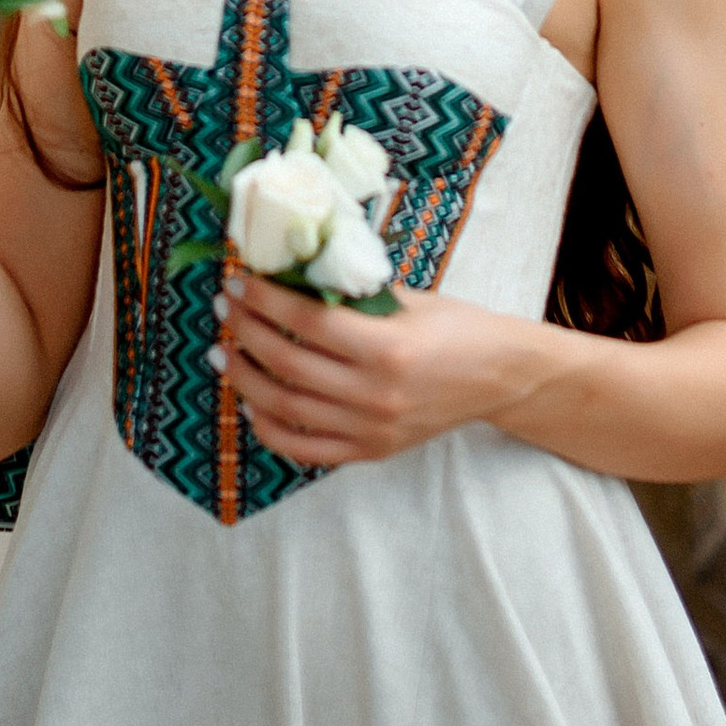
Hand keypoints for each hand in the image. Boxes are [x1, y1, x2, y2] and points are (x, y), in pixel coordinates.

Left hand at [213, 274, 550, 469]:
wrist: (501, 377)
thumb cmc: (457, 328)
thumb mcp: (408, 299)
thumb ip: (353, 293)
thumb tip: (292, 273)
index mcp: (388, 347)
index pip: (307, 322)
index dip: (264, 301)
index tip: (239, 283)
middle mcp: (376, 394)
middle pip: (289, 365)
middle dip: (247, 333)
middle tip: (224, 310)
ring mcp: (372, 429)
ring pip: (287, 408)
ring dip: (246, 379)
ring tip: (225, 353)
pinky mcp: (371, 452)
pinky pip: (304, 449)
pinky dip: (270, 428)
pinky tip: (252, 403)